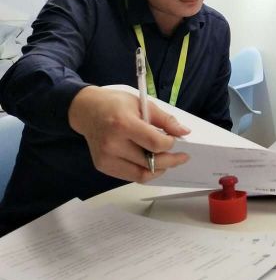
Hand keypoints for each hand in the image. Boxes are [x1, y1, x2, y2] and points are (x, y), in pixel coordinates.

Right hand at [68, 86, 190, 182]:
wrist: (86, 110)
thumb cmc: (115, 104)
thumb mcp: (142, 104)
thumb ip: (164, 119)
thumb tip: (184, 132)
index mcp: (123, 124)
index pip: (154, 144)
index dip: (170, 144)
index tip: (175, 139)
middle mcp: (113, 144)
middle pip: (149, 162)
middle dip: (170, 161)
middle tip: (181, 157)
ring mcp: (106, 158)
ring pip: (140, 174)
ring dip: (159, 170)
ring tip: (168, 161)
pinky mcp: (102, 166)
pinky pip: (130, 175)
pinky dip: (144, 171)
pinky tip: (151, 162)